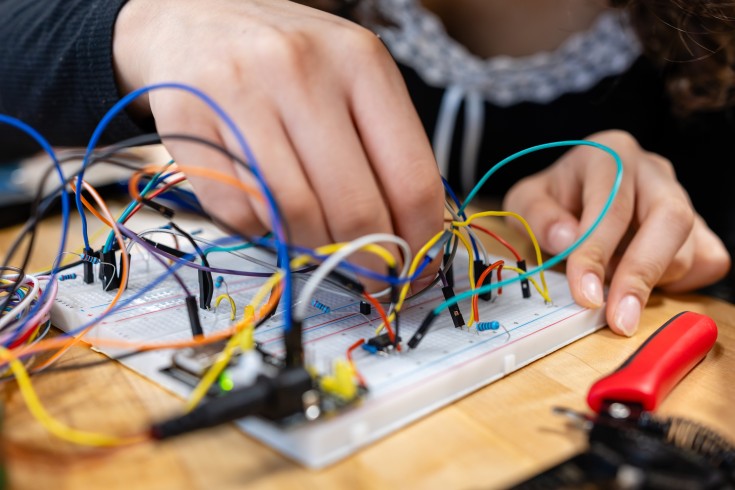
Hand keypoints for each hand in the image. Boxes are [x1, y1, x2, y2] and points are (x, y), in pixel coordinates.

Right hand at [112, 0, 443, 283]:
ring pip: (296, 217)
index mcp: (361, 63)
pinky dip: (259, 230)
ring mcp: (240, 94)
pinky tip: (264, 209)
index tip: (414, 271)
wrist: (196, 17)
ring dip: (311, 247)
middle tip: (367, 275)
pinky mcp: (188, 122)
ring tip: (314, 237)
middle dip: (367, 259)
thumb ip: (385, 150)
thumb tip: (410, 240)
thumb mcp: (352, 80)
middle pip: (355, 208)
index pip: (411, 179)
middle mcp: (302, 71)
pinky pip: (238, 213)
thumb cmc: (287, 60)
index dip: (419, 242)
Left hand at [503, 130, 730, 335]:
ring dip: (649, 281)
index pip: (612, 205)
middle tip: (619, 318)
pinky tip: (643, 283)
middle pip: (670, 218)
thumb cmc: (554, 199)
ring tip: (610, 289)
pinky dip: (679, 283)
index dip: (598, 252)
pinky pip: (707, 262)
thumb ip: (539, 216)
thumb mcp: (527, 200)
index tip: (586, 294)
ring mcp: (682, 197)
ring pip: (687, 247)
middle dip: (642, 274)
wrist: (574, 195)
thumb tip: (568, 240)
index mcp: (610, 154)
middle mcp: (653, 170)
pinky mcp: (698, 227)